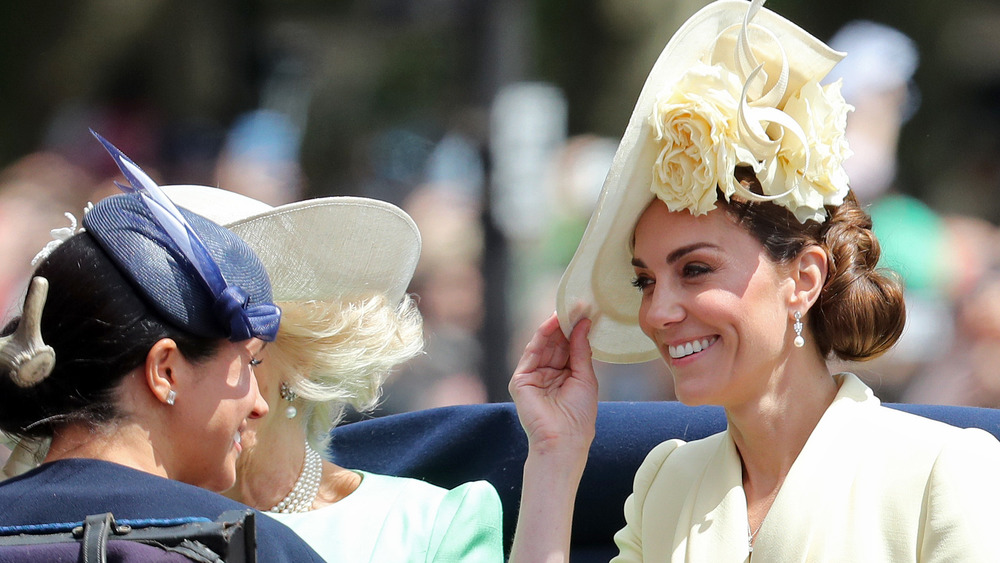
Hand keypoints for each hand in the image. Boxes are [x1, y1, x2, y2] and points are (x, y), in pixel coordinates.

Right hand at [509, 313, 597, 455]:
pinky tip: (553, 323)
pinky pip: (531, 352)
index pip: (568, 347)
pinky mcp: (521, 380)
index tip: (585, 311)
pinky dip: (542, 336)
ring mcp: (533, 376)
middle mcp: (547, 374)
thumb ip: (581, 350)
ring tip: (566, 309)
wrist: (564, 441)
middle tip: (576, 305)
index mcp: (564, 375)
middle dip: (565, 324)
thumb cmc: (579, 416)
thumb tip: (583, 323)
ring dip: (554, 327)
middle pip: (555, 343)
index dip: (575, 329)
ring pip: (543, 345)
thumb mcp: (585, 377)